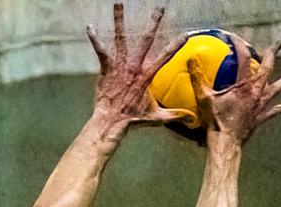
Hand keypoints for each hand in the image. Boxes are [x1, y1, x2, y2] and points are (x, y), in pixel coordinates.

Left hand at [86, 4, 190, 128]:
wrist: (111, 121)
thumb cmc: (131, 119)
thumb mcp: (155, 117)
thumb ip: (173, 115)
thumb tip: (190, 117)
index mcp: (147, 75)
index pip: (165, 56)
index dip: (176, 45)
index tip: (185, 34)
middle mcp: (134, 67)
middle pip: (146, 40)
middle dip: (153, 23)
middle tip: (159, 9)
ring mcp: (120, 66)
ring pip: (121, 39)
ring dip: (120, 21)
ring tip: (118, 4)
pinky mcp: (106, 69)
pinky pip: (101, 51)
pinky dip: (95, 39)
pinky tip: (90, 27)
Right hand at [192, 34, 280, 144]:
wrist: (226, 143)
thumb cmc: (216, 122)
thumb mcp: (204, 98)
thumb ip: (198, 78)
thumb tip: (191, 59)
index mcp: (244, 84)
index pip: (243, 58)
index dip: (240, 44)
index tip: (235, 37)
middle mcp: (257, 92)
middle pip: (268, 68)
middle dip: (273, 54)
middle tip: (279, 44)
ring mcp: (261, 105)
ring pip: (278, 88)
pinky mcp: (261, 117)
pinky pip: (273, 111)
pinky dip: (280, 108)